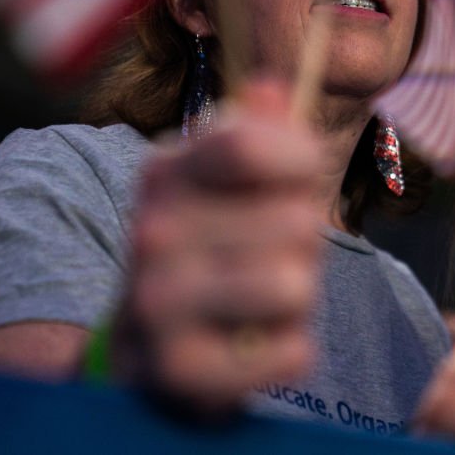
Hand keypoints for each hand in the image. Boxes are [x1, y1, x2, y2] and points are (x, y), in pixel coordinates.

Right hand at [114, 78, 323, 414]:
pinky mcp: (179, 371)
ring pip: (293, 284)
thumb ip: (256, 135)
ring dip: (297, 299)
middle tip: (268, 259)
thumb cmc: (210, 256)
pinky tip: (255, 346)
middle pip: (296, 219)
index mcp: (164, 172)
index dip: (300, 161)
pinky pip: (291, 351)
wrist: (150, 356)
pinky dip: (290, 352)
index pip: (252, 144)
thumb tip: (274, 84)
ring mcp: (158, 303)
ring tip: (261, 303)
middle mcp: (151, 231)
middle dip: (304, 245)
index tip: (298, 180)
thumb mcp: (227, 187)